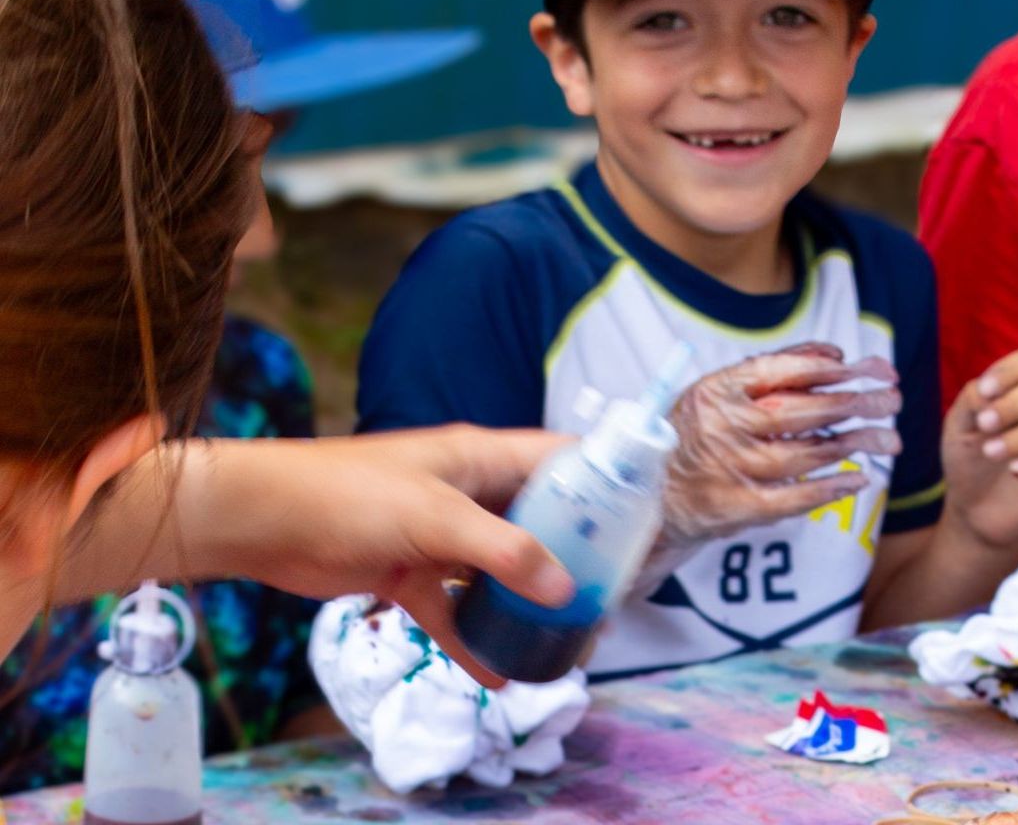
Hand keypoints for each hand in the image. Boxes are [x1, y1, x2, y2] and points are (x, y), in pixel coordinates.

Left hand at [205, 427, 575, 686]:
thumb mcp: (436, 517)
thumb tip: (564, 586)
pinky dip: (473, 635)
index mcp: (480, 457)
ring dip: (525, 601)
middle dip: (571, 553)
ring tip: (566, 638)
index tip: (638, 516)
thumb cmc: (351, 497)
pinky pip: (454, 607)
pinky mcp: (410, 571)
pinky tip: (500, 674)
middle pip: (536, 518)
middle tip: (608, 592)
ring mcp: (439, 534)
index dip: (600, 479)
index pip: (557, 457)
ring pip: (498, 568)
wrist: (264, 522)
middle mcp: (467, 491)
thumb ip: (502, 549)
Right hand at [663, 342, 901, 543]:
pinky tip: (860, 478)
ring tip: (888, 438)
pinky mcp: (736, 508)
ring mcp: (729, 469)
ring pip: (804, 455)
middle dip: (853, 403)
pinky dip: (830, 489)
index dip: (827, 368)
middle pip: (799, 412)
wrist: (654, 492)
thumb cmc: (699, 431)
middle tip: (891, 399)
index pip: (778, 371)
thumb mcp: (721, 390)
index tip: (866, 368)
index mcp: (716, 389)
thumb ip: (774, 367)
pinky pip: (793, 498)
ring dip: (852, 444)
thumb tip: (834, 353)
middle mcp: (721, 426)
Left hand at [942, 348, 1017, 550]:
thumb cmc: (967, 459)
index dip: (1011, 370)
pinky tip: (1015, 471)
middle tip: (984, 424)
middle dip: (1015, 403)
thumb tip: (987, 391)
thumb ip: (970, 401)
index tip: (985, 390)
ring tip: (990, 452)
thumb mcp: (958, 427)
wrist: (973, 509)